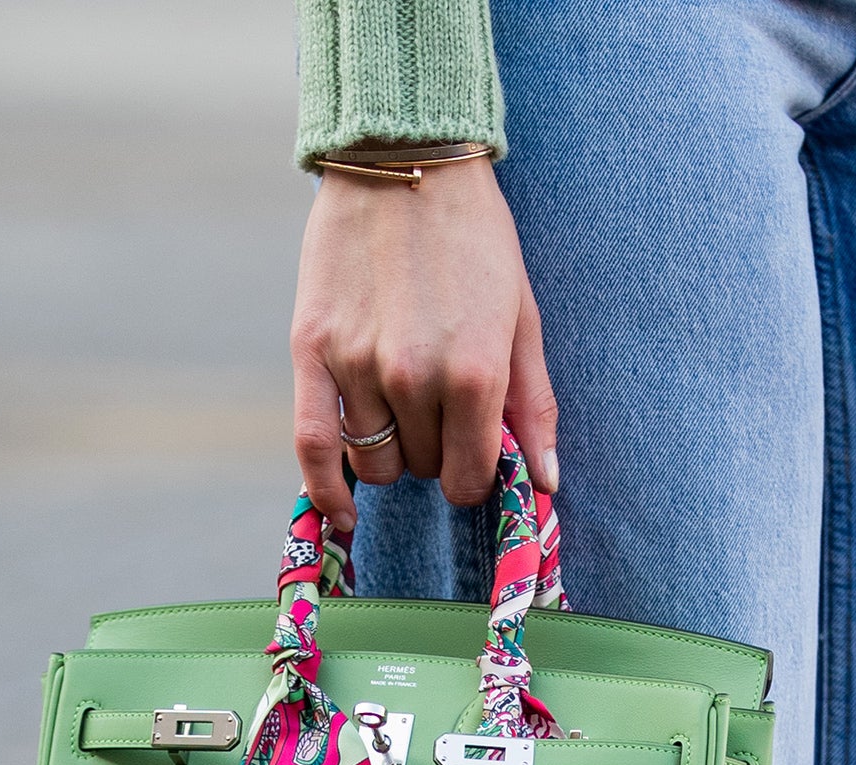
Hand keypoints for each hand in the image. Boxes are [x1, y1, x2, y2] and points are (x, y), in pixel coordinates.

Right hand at [290, 157, 558, 530]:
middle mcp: (415, 376)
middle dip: (434, 452)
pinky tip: (341, 513)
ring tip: (399, 409)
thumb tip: (546, 483)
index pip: (470, 476)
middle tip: (438, 409)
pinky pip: (310, 444)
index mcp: (476, 373)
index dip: (475, 477)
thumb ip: (533, 404)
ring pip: (372, 461)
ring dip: (389, 452)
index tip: (473, 459)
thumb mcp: (522, 317)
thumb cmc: (475, 240)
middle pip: (420, 468)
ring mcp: (358, 364)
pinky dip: (324, 490)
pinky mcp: (309, 349)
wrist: (404, 161)